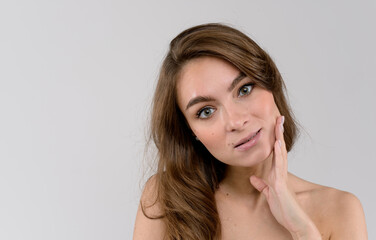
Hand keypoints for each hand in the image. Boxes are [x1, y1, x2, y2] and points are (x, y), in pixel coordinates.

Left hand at [250, 116, 320, 238]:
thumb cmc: (284, 209)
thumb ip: (262, 185)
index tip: (274, 126)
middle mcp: (280, 173)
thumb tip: (253, 178)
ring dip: (279, 139)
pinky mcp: (281, 185)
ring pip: (280, 155)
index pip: (275, 153)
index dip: (274, 140)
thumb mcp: (269, 194)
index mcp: (276, 174)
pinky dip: (279, 155)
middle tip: (278, 117)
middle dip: (278, 133)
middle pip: (279, 149)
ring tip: (278, 124)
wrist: (295, 222)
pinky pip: (279, 167)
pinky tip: (277, 145)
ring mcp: (282, 178)